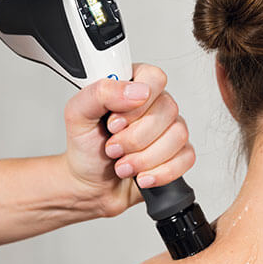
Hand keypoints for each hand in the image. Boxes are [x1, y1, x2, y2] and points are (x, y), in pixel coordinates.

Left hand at [62, 63, 193, 217]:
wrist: (89, 186)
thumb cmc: (85, 148)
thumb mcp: (77, 115)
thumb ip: (100, 93)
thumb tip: (136, 91)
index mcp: (131, 85)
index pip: (154, 77)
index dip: (138, 102)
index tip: (114, 122)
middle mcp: (154, 104)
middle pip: (168, 109)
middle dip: (135, 138)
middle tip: (112, 148)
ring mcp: (169, 128)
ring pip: (178, 135)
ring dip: (145, 158)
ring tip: (122, 165)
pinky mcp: (178, 154)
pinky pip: (186, 158)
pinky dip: (161, 172)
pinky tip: (141, 176)